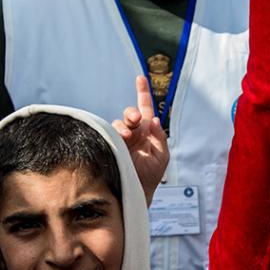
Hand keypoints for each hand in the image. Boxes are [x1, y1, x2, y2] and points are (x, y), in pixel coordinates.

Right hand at [113, 75, 168, 203]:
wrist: (136, 191)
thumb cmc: (150, 175)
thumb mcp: (162, 156)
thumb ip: (160, 138)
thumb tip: (155, 120)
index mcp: (147, 131)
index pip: (145, 107)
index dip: (143, 92)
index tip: (140, 78)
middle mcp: (133, 132)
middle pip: (130, 113)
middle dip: (132, 113)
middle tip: (136, 119)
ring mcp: (120, 139)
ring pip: (117, 123)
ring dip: (122, 126)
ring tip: (126, 136)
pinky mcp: (110, 145)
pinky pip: (107, 134)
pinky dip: (112, 134)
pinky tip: (117, 140)